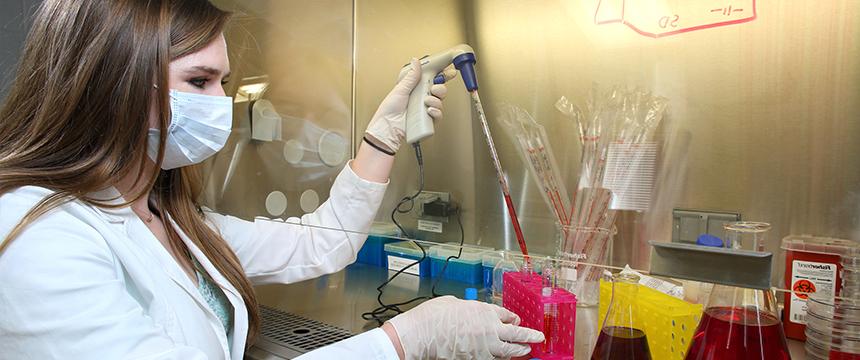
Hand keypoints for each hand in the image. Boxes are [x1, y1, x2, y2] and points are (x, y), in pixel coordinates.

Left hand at [364, 58, 453, 153]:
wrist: (388, 126)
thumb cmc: (389, 110)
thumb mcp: (400, 89)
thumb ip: (411, 76)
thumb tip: (416, 62)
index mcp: (416, 89)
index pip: (432, 80)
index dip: (442, 76)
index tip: (448, 71)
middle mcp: (423, 99)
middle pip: (440, 90)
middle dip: (440, 88)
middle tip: (433, 88)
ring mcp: (426, 110)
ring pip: (440, 102)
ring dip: (435, 100)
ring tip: (425, 101)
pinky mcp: (428, 121)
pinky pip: (439, 115)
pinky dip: (436, 112)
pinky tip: (428, 110)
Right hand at [385, 296, 544, 358]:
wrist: (424, 334)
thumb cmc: (434, 316)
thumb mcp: (453, 303)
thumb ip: (466, 307)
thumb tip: (466, 311)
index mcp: (484, 310)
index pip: (506, 315)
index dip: (512, 318)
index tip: (516, 320)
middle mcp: (490, 329)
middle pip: (516, 333)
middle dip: (529, 335)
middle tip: (538, 337)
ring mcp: (485, 347)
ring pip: (509, 351)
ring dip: (520, 351)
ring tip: (526, 351)